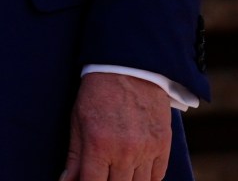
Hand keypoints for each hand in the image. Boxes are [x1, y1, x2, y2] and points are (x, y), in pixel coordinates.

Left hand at [59, 71, 173, 180]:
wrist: (130, 67)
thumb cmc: (98, 93)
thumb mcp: (78, 121)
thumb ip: (74, 157)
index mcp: (98, 145)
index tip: (87, 180)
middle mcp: (124, 151)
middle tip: (103, 172)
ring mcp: (146, 149)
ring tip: (118, 169)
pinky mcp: (163, 144)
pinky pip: (157, 176)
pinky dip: (147, 177)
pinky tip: (136, 169)